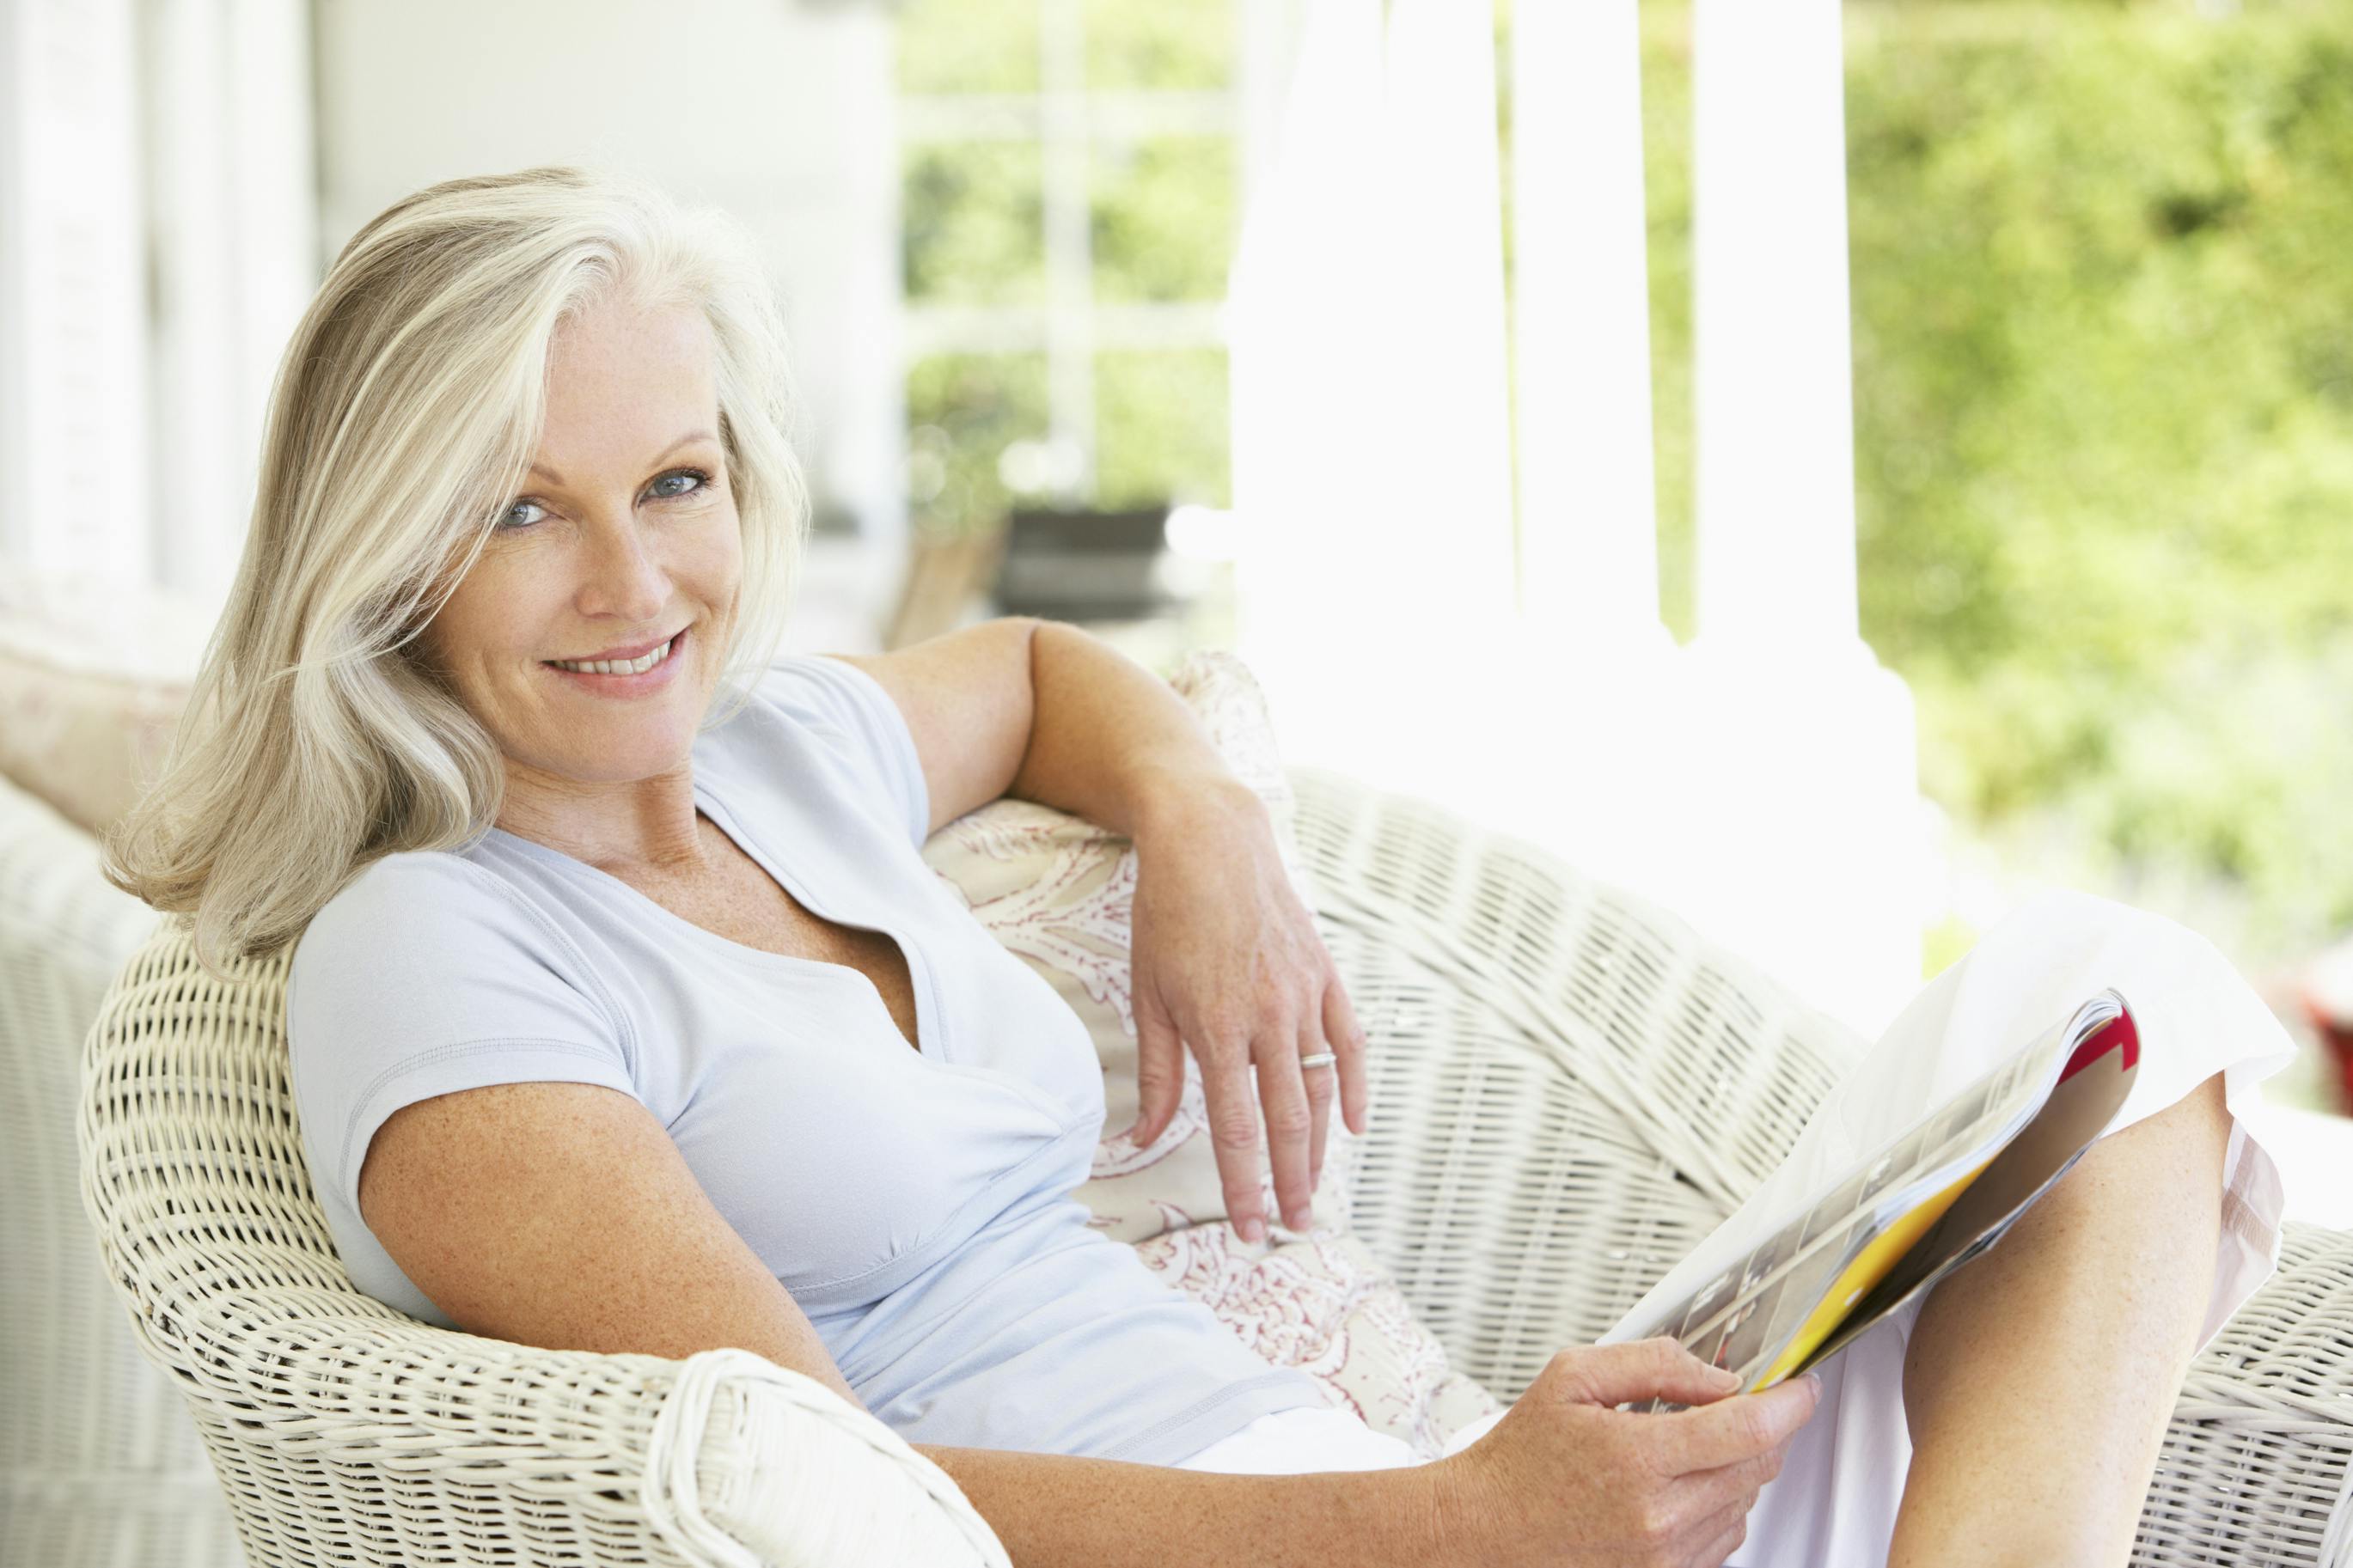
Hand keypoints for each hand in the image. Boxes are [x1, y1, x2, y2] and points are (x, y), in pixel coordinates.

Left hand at [1125, 781, 1369, 1239]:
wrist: (1212, 840)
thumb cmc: (1167, 917)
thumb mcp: (1148, 995)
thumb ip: (1156, 1074)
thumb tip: (1142, 1138)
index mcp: (1217, 1028)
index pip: (1235, 1129)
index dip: (1244, 1185)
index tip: (1250, 1228)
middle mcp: (1268, 1017)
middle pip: (1287, 1121)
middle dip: (1290, 1182)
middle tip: (1293, 1228)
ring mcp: (1304, 996)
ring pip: (1321, 1089)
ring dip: (1319, 1148)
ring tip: (1314, 1191)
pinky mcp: (1326, 975)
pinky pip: (1350, 1043)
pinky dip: (1356, 1086)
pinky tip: (1354, 1126)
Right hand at [1431, 1338, 1821, 1566]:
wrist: (1487, 1531)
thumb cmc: (1522, 1458)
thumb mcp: (1573, 1379)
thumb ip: (1652, 1364)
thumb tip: (1718, 1376)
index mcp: (1636, 1458)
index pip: (1748, 1429)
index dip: (1789, 1402)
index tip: (1799, 1386)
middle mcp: (1659, 1516)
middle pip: (1759, 1465)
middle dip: (1760, 1428)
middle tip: (1729, 1407)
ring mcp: (1666, 1556)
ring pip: (1747, 1502)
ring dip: (1736, 1467)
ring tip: (1681, 1451)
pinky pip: (1726, 1537)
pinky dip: (1718, 1505)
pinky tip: (1676, 1487)